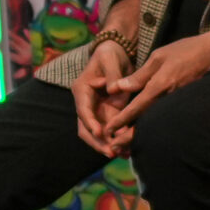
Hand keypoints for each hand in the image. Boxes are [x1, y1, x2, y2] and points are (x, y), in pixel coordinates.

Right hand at [69, 37, 131, 157]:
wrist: (116, 55)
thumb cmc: (110, 55)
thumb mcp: (110, 60)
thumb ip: (112, 75)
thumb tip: (111, 90)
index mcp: (82, 89)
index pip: (83, 109)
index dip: (90, 122)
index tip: (100, 133)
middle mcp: (86, 103)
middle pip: (86, 127)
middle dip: (97, 141)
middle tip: (111, 152)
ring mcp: (96, 110)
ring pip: (97, 133)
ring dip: (107, 145)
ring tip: (121, 154)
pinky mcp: (108, 114)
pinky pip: (110, 131)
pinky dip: (116, 140)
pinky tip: (127, 149)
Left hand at [101, 30, 209, 140]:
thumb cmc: (183, 50)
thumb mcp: (157, 57)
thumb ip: (138, 76)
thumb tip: (117, 88)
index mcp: (160, 85)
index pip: (137, 107)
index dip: (122, 120)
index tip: (109, 130)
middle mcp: (169, 97)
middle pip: (146, 121)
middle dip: (129, 136)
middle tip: (113, 148)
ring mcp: (178, 101)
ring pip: (155, 122)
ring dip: (140, 135)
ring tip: (124, 147)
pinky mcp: (183, 102)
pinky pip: (165, 117)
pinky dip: (153, 127)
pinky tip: (144, 134)